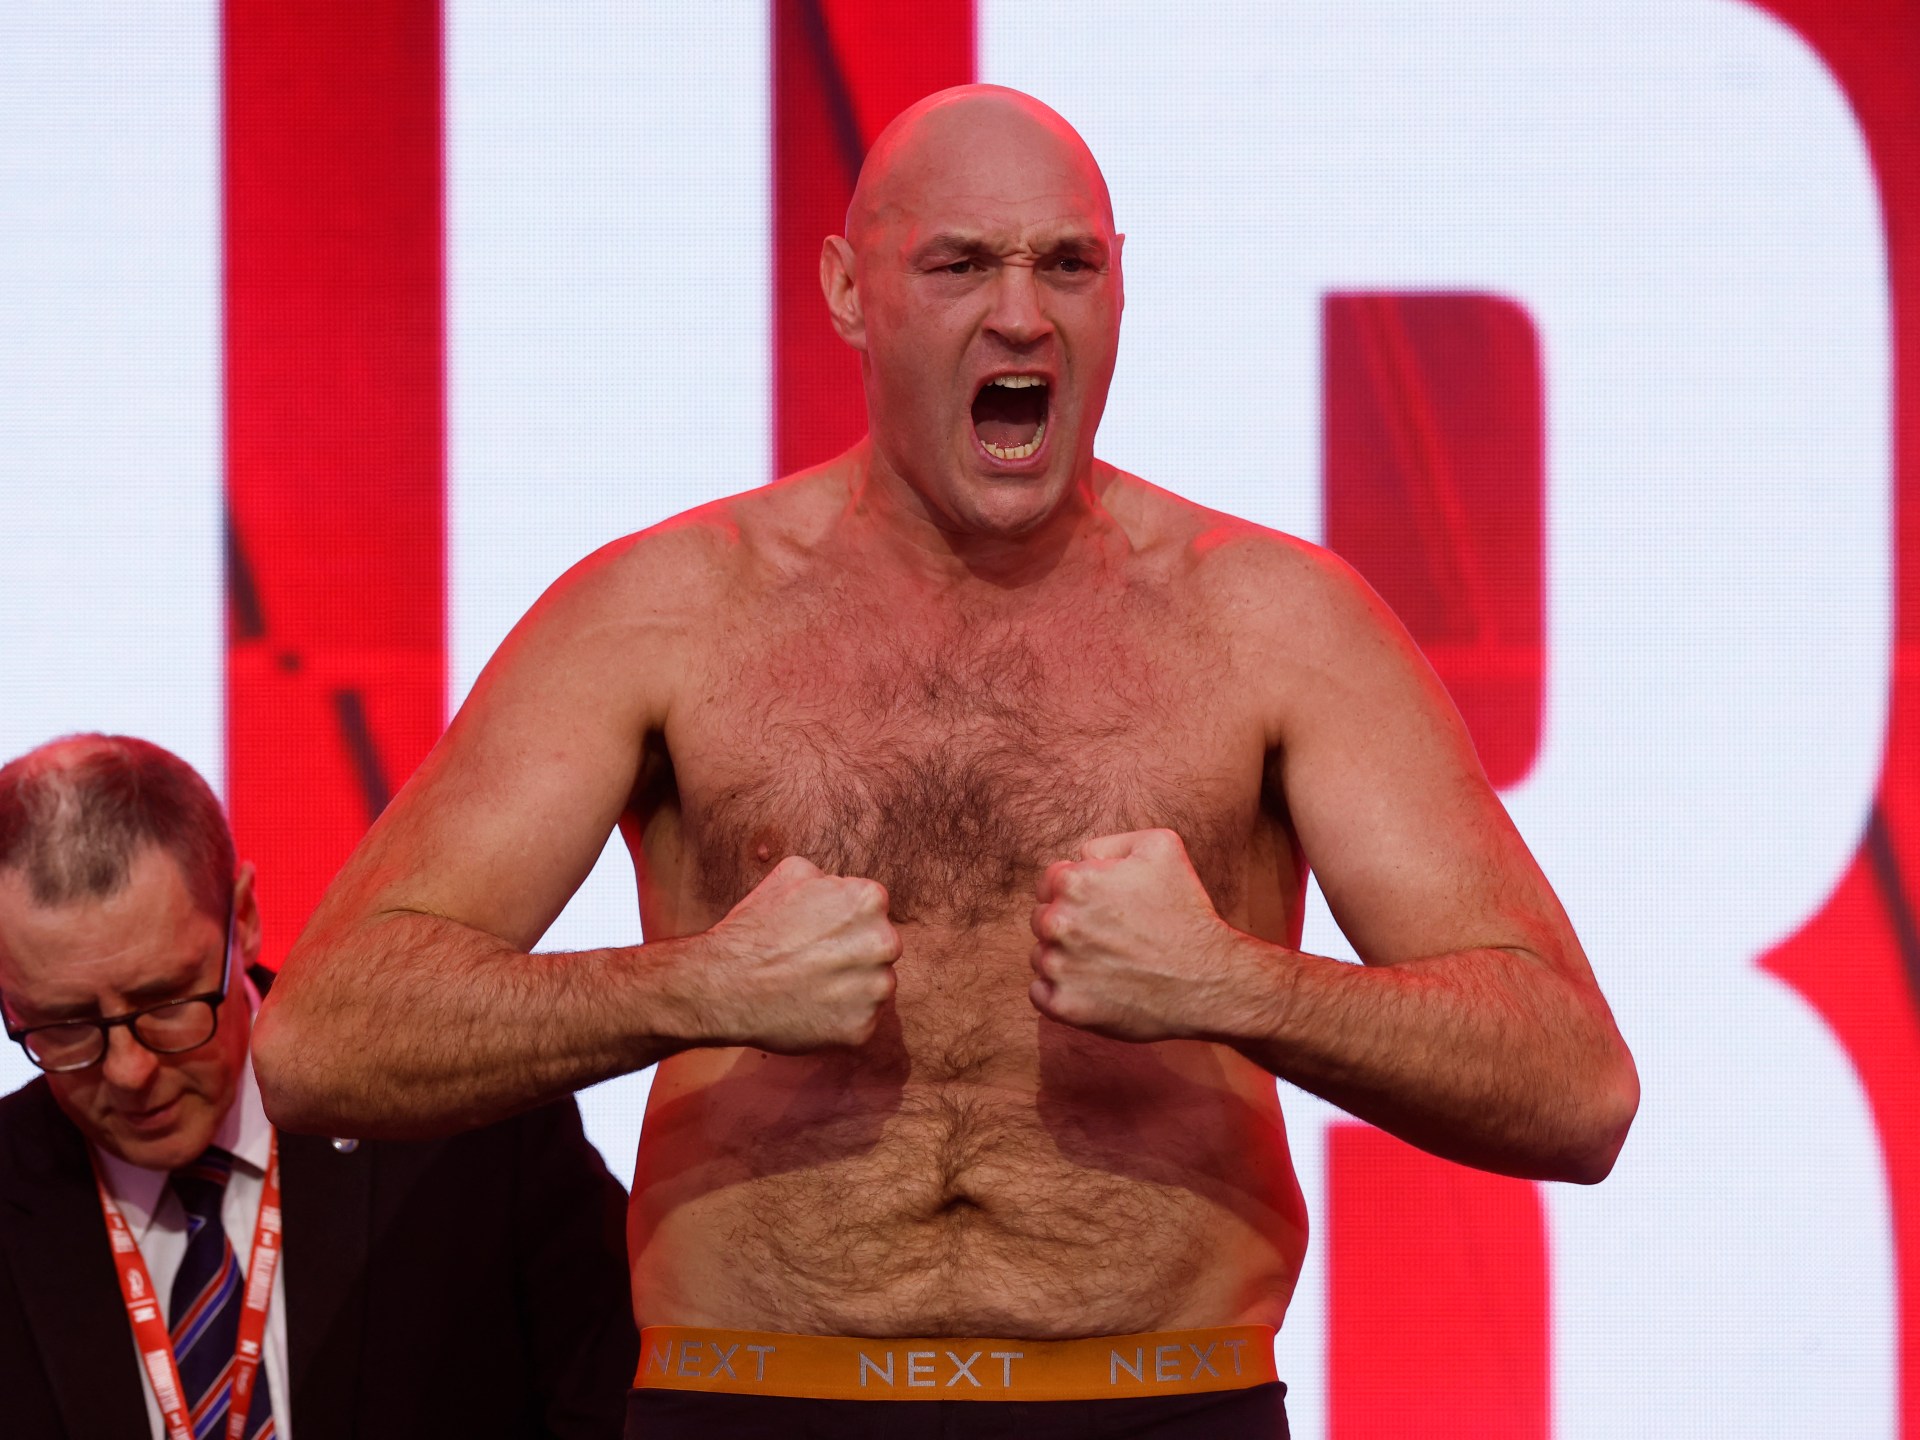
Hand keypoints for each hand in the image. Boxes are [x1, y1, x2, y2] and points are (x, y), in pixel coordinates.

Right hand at [680, 856, 901, 1052]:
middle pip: (879, 949)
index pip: (871, 912)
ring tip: (810, 987)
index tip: (819, 935)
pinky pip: (860, 1020)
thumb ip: (827, 878)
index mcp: (869, 901)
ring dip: (850, 988)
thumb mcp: (790, 874)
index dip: (843, 924)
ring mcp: (876, 989)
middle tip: (814, 963)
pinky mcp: (863, 1027)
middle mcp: (883, 943)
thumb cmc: (754, 930)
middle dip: (853, 955)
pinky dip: (839, 1019)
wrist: (725, 986)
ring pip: (873, 986)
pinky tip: (809, 1010)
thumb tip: (839, 885)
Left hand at [1029, 829, 1262, 1042]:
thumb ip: (1110, 843)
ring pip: (1041, 956)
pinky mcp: (1064, 1006)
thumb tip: (1081, 856)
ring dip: (1065, 958)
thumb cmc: (1186, 912)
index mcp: (1073, 882)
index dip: (1077, 893)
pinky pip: (1040, 993)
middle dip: (1070, 925)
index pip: (1050, 882)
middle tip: (1109, 937)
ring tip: (1107, 964)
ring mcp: (1059, 967)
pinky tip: (1093, 987)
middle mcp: (1058, 923)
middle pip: (1043, 919)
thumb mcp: (1160, 847)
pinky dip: (1059, 991)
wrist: (1207, 980)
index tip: (1102, 909)